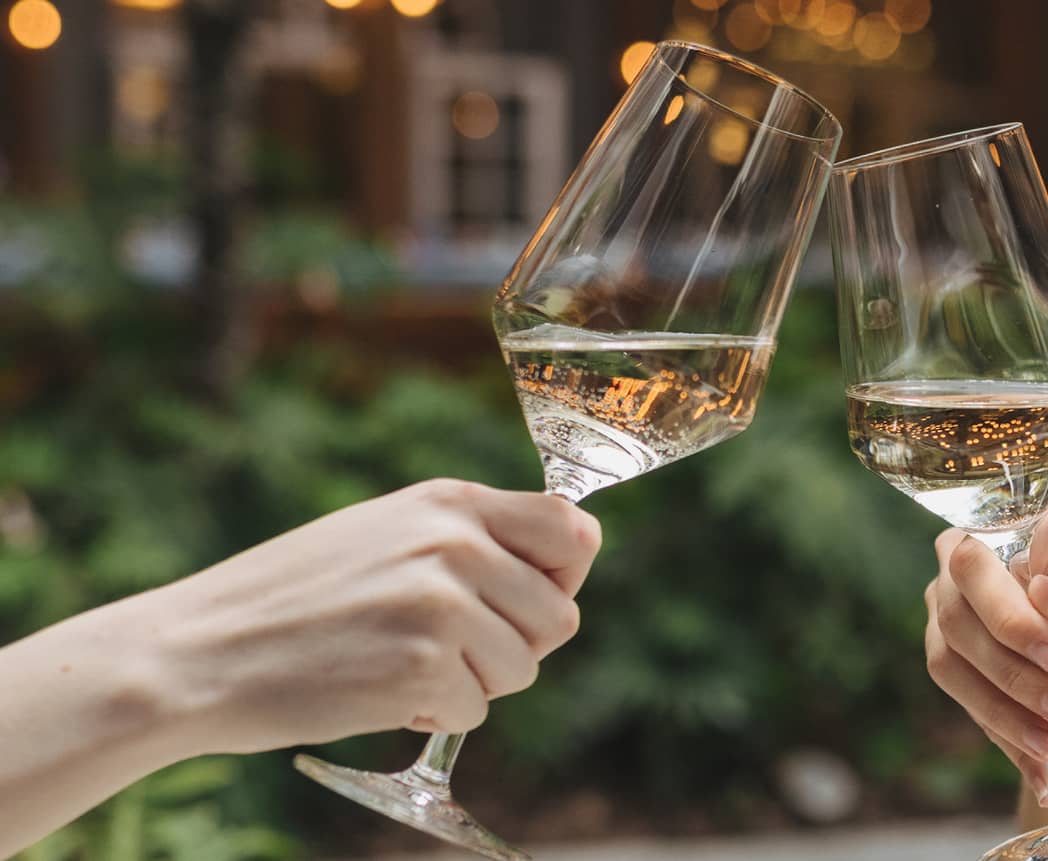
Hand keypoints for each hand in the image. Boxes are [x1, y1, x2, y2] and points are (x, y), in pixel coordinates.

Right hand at [115, 478, 600, 753]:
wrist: (197, 652)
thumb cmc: (293, 598)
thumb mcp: (386, 534)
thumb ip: (470, 541)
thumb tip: (571, 558)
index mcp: (450, 502)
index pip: (572, 530)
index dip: (563, 576)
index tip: (527, 601)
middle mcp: (456, 542)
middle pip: (559, 616)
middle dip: (514, 646)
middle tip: (446, 648)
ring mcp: (442, 602)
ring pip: (522, 670)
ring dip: (471, 684)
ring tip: (396, 662)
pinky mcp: (424, 665)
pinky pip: (474, 711)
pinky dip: (431, 716)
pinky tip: (376, 689)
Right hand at [924, 513, 1047, 799]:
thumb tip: (1043, 594)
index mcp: (1004, 531)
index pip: (974, 560)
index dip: (1005, 611)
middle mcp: (962, 571)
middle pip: (956, 618)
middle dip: (1011, 670)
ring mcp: (950, 619)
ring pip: (950, 666)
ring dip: (1004, 710)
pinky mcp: (956, 670)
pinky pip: (966, 707)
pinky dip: (1006, 739)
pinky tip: (1042, 768)